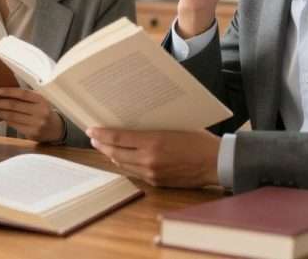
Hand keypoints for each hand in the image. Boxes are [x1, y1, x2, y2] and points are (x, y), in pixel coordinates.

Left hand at [0, 87, 63, 142]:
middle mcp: (40, 111)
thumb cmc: (45, 111)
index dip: (9, 92)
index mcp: (42, 100)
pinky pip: (15, 125)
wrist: (58, 129)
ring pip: (13, 117)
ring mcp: (36, 124)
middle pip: (15, 106)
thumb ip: (27, 98)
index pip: (23, 94)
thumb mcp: (40, 101)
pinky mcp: (32, 133)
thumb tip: (5, 94)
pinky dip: (6, 120)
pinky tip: (0, 117)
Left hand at [86, 127, 219, 187]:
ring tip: (104, 147)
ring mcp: (152, 172)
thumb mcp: (173, 127)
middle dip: (101, 144)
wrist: (216, 162)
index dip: (101, 134)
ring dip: (111, 155)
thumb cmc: (199, 140)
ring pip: (123, 164)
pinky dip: (126, 164)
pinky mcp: (157, 182)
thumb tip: (132, 125)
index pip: (118, 137)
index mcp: (153, 141)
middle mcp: (149, 159)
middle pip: (115, 152)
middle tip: (93, 137)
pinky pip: (135, 172)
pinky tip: (123, 158)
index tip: (90, 129)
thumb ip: (151, 129)